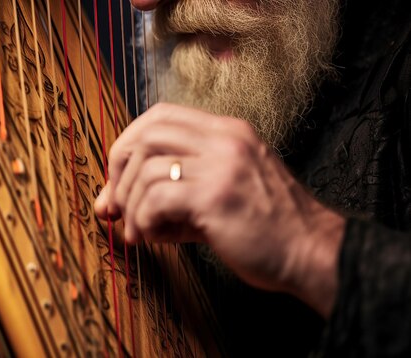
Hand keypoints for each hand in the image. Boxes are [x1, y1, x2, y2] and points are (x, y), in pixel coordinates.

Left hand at [94, 103, 344, 316]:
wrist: (313, 253)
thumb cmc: (264, 228)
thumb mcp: (217, 194)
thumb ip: (167, 191)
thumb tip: (107, 202)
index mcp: (227, 132)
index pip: (160, 116)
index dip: (128, 142)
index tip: (119, 176)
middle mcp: (225, 139)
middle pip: (147, 133)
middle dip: (119, 169)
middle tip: (117, 203)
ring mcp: (223, 165)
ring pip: (147, 167)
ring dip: (130, 202)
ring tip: (138, 230)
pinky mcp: (217, 196)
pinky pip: (157, 197)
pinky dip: (143, 219)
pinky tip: (152, 236)